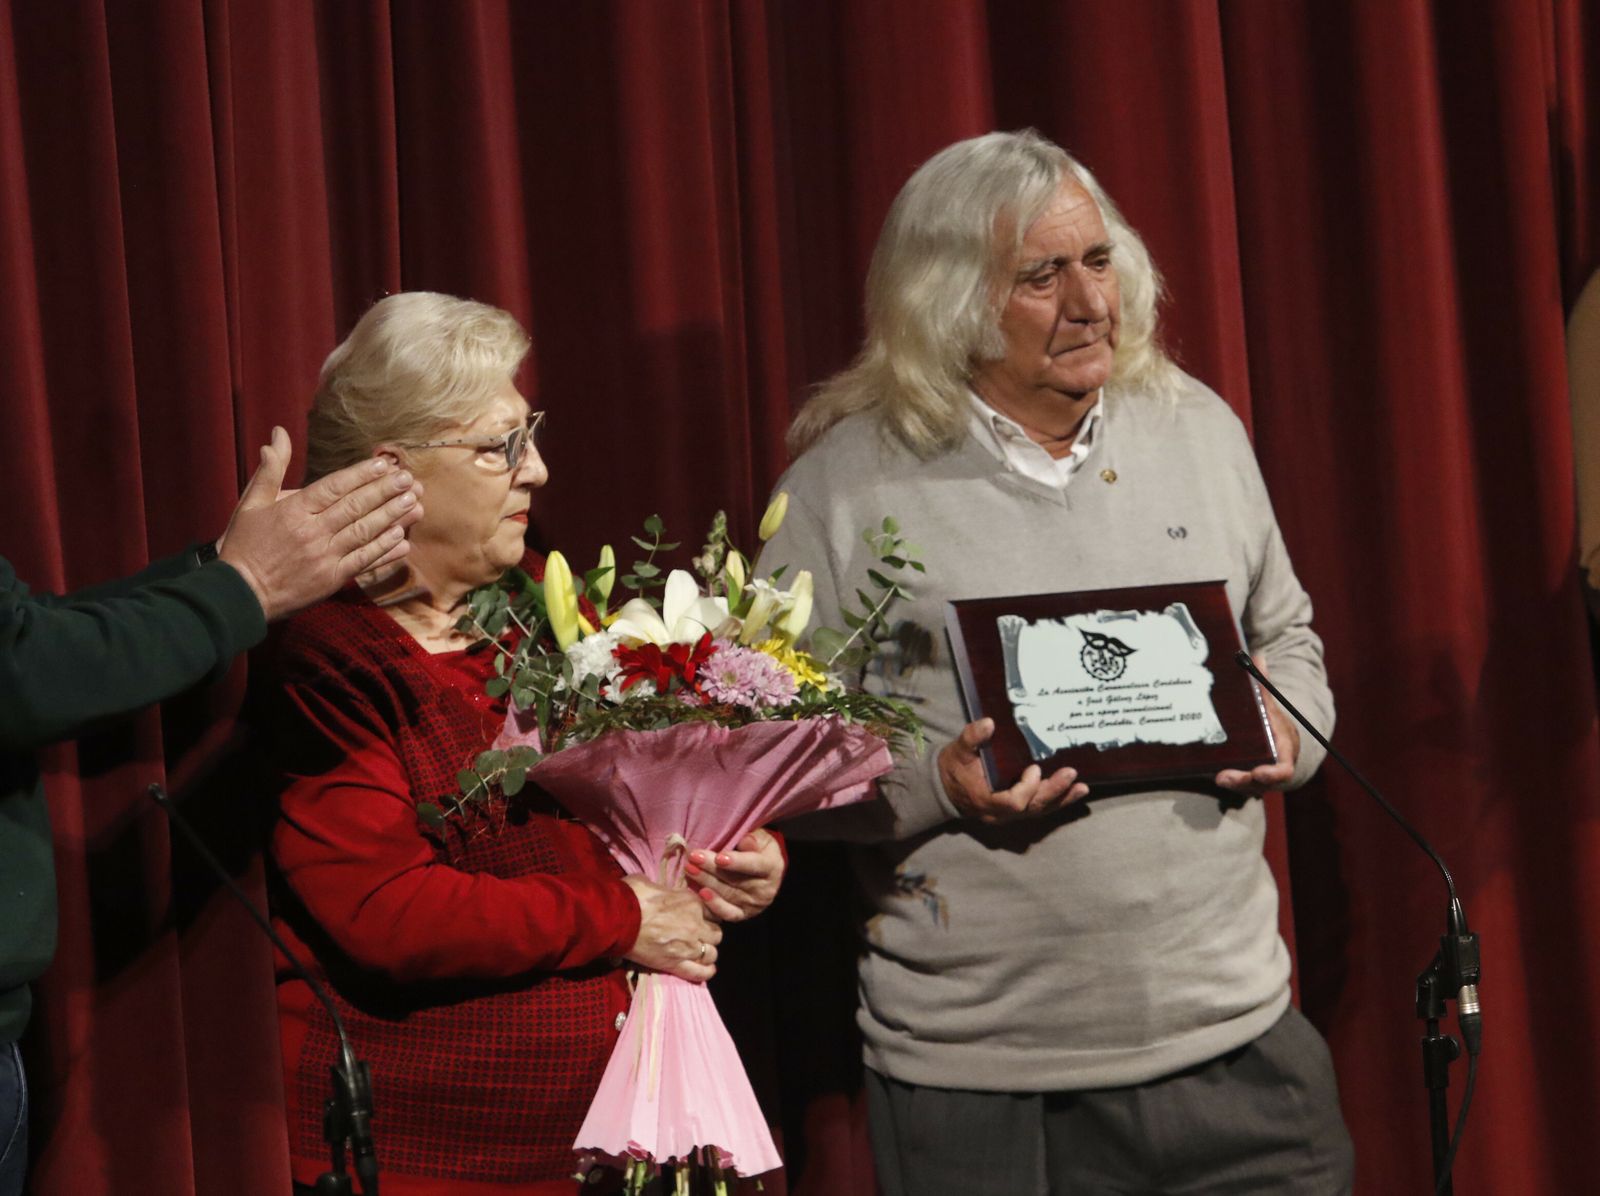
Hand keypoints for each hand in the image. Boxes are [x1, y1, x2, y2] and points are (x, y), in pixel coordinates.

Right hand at [217, 428, 424, 621]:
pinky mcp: (332, 580)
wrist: (239, 594)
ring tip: (414, 503)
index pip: (334, 487)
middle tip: (408, 478)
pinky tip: (403, 539)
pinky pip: (363, 562)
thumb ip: (270, 469)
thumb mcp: (251, 503)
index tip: (383, 464)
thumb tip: (278, 434)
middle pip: (355, 507)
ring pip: (364, 533)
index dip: (361, 474)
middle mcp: (312, 532)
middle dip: (385, 491)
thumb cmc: (244, 545)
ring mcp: (324, 557)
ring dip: (392, 517)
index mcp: (294, 511)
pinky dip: (384, 551)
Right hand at [621, 875, 721, 981]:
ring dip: (706, 953)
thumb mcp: (654, 883)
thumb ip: (668, 890)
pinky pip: (700, 973)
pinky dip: (705, 972)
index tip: (701, 917)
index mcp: (692, 902)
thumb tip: (665, 893)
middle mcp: (695, 924)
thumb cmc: (632, 896)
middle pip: (717, 934)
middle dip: (709, 935)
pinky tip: (705, 969)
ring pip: (712, 953)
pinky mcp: (674, 964)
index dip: (709, 915)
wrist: (616, 918)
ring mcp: (687, 946)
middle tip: (698, 935)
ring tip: (697, 952)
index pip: (715, 910)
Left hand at [686, 828, 784, 921]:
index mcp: (771, 868)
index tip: (719, 857)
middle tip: (693, 857)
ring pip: (727, 894)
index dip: (737, 862)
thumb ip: (754, 839)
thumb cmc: (758, 849)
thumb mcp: (761, 839)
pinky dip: (713, 905)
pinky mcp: (742, 914)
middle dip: (711, 868)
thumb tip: (747, 840)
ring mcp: (754, 905)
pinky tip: (701, 893)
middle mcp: (765, 890)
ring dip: (705, 881)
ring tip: (690, 869)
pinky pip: (727, 913)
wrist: (763, 872)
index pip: (754, 865)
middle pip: (735, 880)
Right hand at [939, 718, 1087, 823]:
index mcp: (985, 800)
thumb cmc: (954, 768)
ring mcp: (1009, 816)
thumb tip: (989, 723)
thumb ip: (972, 738)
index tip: (1033, 768)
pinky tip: (1075, 791)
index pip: (1012, 803)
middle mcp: (1000, 814)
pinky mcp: (1017, 812)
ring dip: (1062, 798)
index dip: (1027, 789)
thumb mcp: (958, 750)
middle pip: (1032, 808)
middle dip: (1053, 791)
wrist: (945, 789)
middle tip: (1071, 774)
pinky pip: (1040, 809)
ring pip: (1039, 811)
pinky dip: (1059, 801)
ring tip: (1082, 787)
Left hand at [1215, 656, 1299, 794]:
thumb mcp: (1270, 706)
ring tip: (1215, 776)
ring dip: (1229, 782)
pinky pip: (1231, 783)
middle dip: (1241, 781)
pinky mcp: (1239, 781)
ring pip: (1242, 786)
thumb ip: (1264, 687)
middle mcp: (1268, 771)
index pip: (1282, 771)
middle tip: (1223, 776)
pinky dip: (1219, 778)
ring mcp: (1254, 780)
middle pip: (1257, 783)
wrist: (1277, 743)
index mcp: (1281, 755)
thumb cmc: (1272, 724)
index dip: (1272, 774)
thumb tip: (1258, 657)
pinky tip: (1202, 772)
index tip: (1259, 772)